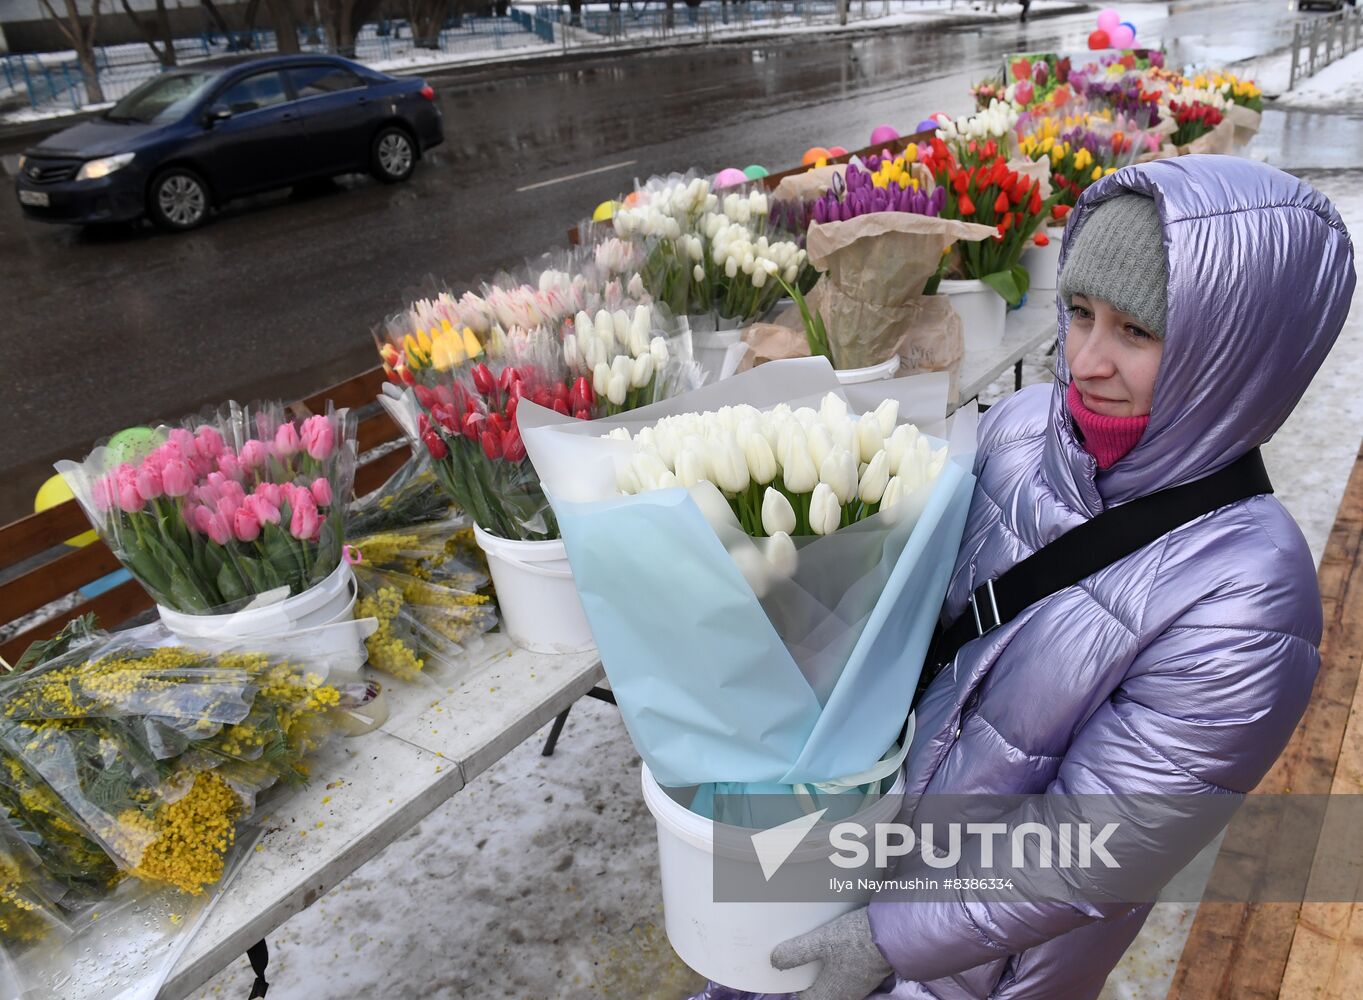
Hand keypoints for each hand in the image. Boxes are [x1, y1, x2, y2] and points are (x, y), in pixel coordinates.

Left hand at [770, 908, 892, 999]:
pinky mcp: (867, 973)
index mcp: (830, 994)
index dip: (794, 983)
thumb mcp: (820, 942)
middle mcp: (844, 994)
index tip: (787, 966)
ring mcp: (858, 985)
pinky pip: (846, 974)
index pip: (805, 997)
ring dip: (823, 968)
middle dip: (808, 974)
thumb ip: (797, 952)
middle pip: (819, 989)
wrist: (892, 933)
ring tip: (815, 948)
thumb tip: (776, 960)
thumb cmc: (856, 940)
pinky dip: (837, 963)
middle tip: (798, 955)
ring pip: (833, 981)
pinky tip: (835, 947)